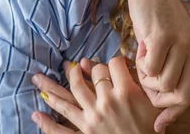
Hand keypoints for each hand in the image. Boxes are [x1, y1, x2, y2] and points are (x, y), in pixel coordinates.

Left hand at [32, 58, 159, 133]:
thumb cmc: (152, 126)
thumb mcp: (152, 100)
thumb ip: (138, 80)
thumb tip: (122, 63)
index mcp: (126, 91)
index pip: (113, 64)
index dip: (114, 61)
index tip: (115, 64)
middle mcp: (106, 102)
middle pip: (93, 74)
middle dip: (88, 67)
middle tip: (76, 65)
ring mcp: (93, 118)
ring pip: (72, 94)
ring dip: (59, 83)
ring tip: (49, 75)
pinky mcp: (85, 133)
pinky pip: (62, 129)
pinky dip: (48, 123)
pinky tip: (37, 114)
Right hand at [126, 0, 189, 130]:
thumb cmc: (158, 15)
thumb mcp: (174, 41)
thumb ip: (176, 65)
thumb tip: (164, 101)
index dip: (175, 112)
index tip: (159, 124)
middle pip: (182, 95)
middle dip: (160, 98)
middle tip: (146, 82)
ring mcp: (182, 42)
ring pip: (164, 84)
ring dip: (147, 77)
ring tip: (144, 56)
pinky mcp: (164, 37)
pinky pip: (150, 69)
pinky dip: (141, 63)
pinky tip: (142, 45)